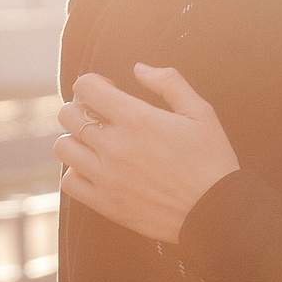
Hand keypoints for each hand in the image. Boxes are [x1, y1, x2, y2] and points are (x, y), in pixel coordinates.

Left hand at [52, 66, 241, 244]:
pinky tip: (96, 170)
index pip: (86, 87)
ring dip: (76, 140)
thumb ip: (169, 82)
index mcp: (137, 119)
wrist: (217, 212)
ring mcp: (107, 177)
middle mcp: (115, 146)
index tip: (109, 91)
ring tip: (96, 144)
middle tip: (101, 117)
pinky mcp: (106, 204)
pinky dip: (77, 173)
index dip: (94, 83)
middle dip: (81, 108)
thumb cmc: (213, 160)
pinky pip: (70, 182)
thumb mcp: (200, 112)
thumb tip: (139, 68)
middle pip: (68, 115)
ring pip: (64, 148)